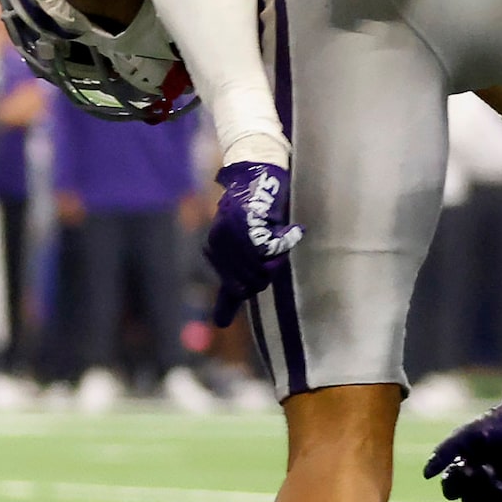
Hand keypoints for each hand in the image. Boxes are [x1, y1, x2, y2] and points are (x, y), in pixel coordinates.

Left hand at [205, 159, 302, 324]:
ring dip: (278, 257)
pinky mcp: (246, 221)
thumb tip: (218, 324)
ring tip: (279, 238)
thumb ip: (232, 286)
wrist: (258, 177)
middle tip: (274, 250)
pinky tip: (286, 230)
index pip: (233, 289)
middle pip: (252, 282)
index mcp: (215, 251)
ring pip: (262, 267)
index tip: (254, 279)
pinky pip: (270, 248)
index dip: (250, 285)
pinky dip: (284, 243)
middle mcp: (218, 243)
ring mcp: (230, 232)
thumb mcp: (241, 253)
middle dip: (270, 272)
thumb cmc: (256, 217)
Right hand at [423, 387, 501, 501]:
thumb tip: (426, 475)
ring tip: (497, 482)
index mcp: (467, 469)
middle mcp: (484, 483)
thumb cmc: (497, 423)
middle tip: (483, 468)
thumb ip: (444, 453)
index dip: (453, 485)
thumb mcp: (466, 435)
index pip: (452, 490)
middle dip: (473, 489)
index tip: (463, 468)